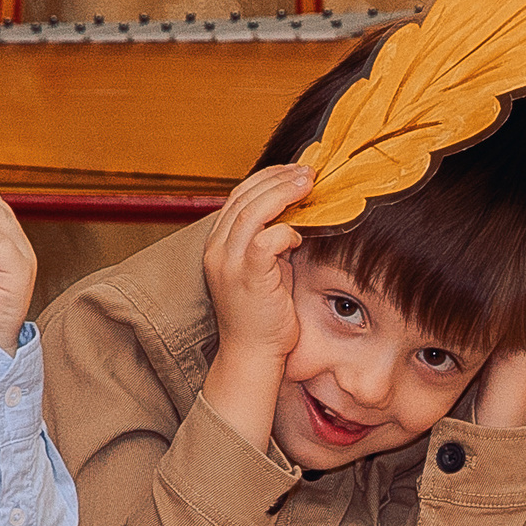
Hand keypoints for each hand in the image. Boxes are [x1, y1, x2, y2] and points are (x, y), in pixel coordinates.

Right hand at [202, 164, 314, 372]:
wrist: (252, 354)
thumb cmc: (264, 316)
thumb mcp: (267, 268)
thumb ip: (274, 240)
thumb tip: (299, 213)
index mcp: (218, 244)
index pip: (240, 196)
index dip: (268, 178)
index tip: (295, 171)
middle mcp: (217, 249)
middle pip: (245, 196)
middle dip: (279, 178)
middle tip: (308, 172)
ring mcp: (229, 263)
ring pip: (252, 211)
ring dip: (283, 193)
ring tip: (308, 184)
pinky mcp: (247, 276)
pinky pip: (265, 239)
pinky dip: (285, 231)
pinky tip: (299, 236)